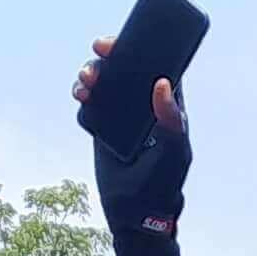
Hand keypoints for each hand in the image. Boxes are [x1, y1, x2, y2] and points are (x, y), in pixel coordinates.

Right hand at [78, 39, 191, 234]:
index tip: (122, 43)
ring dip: (91, 75)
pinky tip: (83, 99)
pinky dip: (82, 98)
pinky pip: (89, 105)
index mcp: (166, 103)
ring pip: (103, 83)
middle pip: (124, 68)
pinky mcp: (102, 127)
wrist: (136, 212)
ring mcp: (121, 115)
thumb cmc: (164, 180)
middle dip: (108, 57)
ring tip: (86, 84)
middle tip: (98, 53)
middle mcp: (142, 104)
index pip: (155, 64)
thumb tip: (162, 83)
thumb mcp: (174, 150)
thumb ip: (171, 118)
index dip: (139, 47)